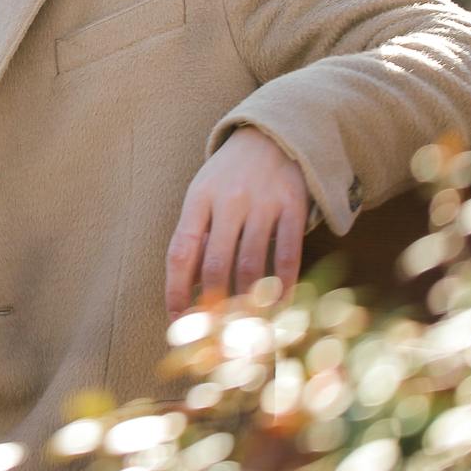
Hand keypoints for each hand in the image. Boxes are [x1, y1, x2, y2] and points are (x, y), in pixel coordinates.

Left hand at [165, 126, 309, 319]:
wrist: (273, 134)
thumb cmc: (229, 175)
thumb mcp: (203, 194)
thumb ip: (197, 235)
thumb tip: (191, 289)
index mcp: (198, 198)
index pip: (180, 251)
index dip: (176, 290)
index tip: (176, 320)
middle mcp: (228, 201)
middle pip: (215, 264)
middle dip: (212, 306)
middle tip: (213, 336)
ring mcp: (262, 203)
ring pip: (251, 266)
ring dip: (246, 304)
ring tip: (243, 331)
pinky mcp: (293, 206)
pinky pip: (287, 255)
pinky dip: (282, 287)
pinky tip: (277, 308)